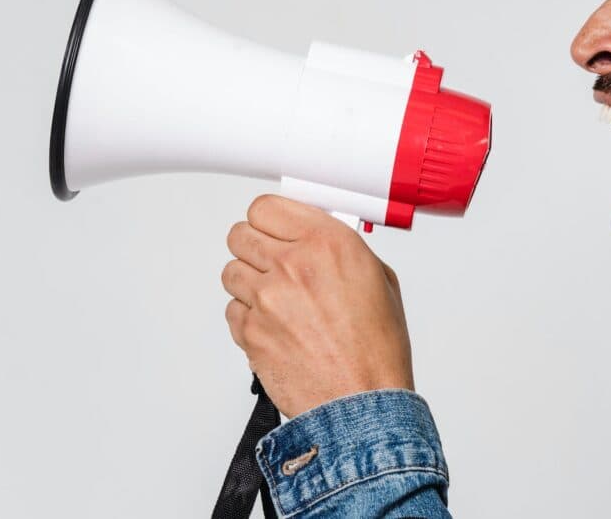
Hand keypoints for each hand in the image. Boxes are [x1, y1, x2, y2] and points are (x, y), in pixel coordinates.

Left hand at [221, 194, 413, 417]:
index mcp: (328, 243)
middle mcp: (292, 265)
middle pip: (241, 234)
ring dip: (249, 282)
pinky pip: (232, 310)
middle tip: (272, 262)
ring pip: (231, 271)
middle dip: (256, 247)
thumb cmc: (376, 351)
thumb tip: (319, 239)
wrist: (362, 403)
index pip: (267, 207)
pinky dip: (248, 317)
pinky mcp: (250, 331)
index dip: (270, 220)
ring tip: (276, 300)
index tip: (276, 228)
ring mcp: (266, 299)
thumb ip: (343, 250)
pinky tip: (274, 326)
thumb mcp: (380, 280)